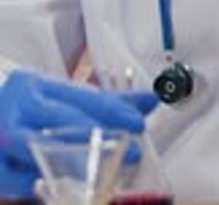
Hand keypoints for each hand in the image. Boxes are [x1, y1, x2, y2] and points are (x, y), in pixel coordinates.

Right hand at [0, 69, 157, 196]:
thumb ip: (104, 103)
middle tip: (131, 152)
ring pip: (40, 149)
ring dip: (73, 164)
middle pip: (62, 120)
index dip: (113, 110)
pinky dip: (38, 184)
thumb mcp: (60, 101)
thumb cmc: (26, 111)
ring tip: (101, 174)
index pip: (80, 96)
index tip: (138, 122)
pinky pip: (17, 180)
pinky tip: (59, 187)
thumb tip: (148, 100)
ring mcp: (2, 136)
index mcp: (35, 85)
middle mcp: (17, 107)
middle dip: (99, 136)